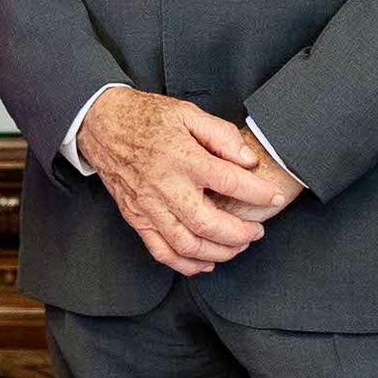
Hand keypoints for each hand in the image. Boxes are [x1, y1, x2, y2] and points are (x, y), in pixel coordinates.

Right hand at [76, 89, 299, 274]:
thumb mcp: (188, 112)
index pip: (230, 182)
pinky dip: (186, 265)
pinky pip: (162, 252)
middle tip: (256, 231)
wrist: (102, 125)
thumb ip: (221, 135)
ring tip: (237, 247)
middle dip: (240, 234)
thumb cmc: (146, 118)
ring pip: (187, 246)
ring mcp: (149, 207)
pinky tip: (206, 262)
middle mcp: (166, 187)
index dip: (259, 193)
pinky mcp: (137, 219)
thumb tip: (247, 160)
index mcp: (183, 158)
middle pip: (209, 225)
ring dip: (218, 253)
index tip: (274, 197)